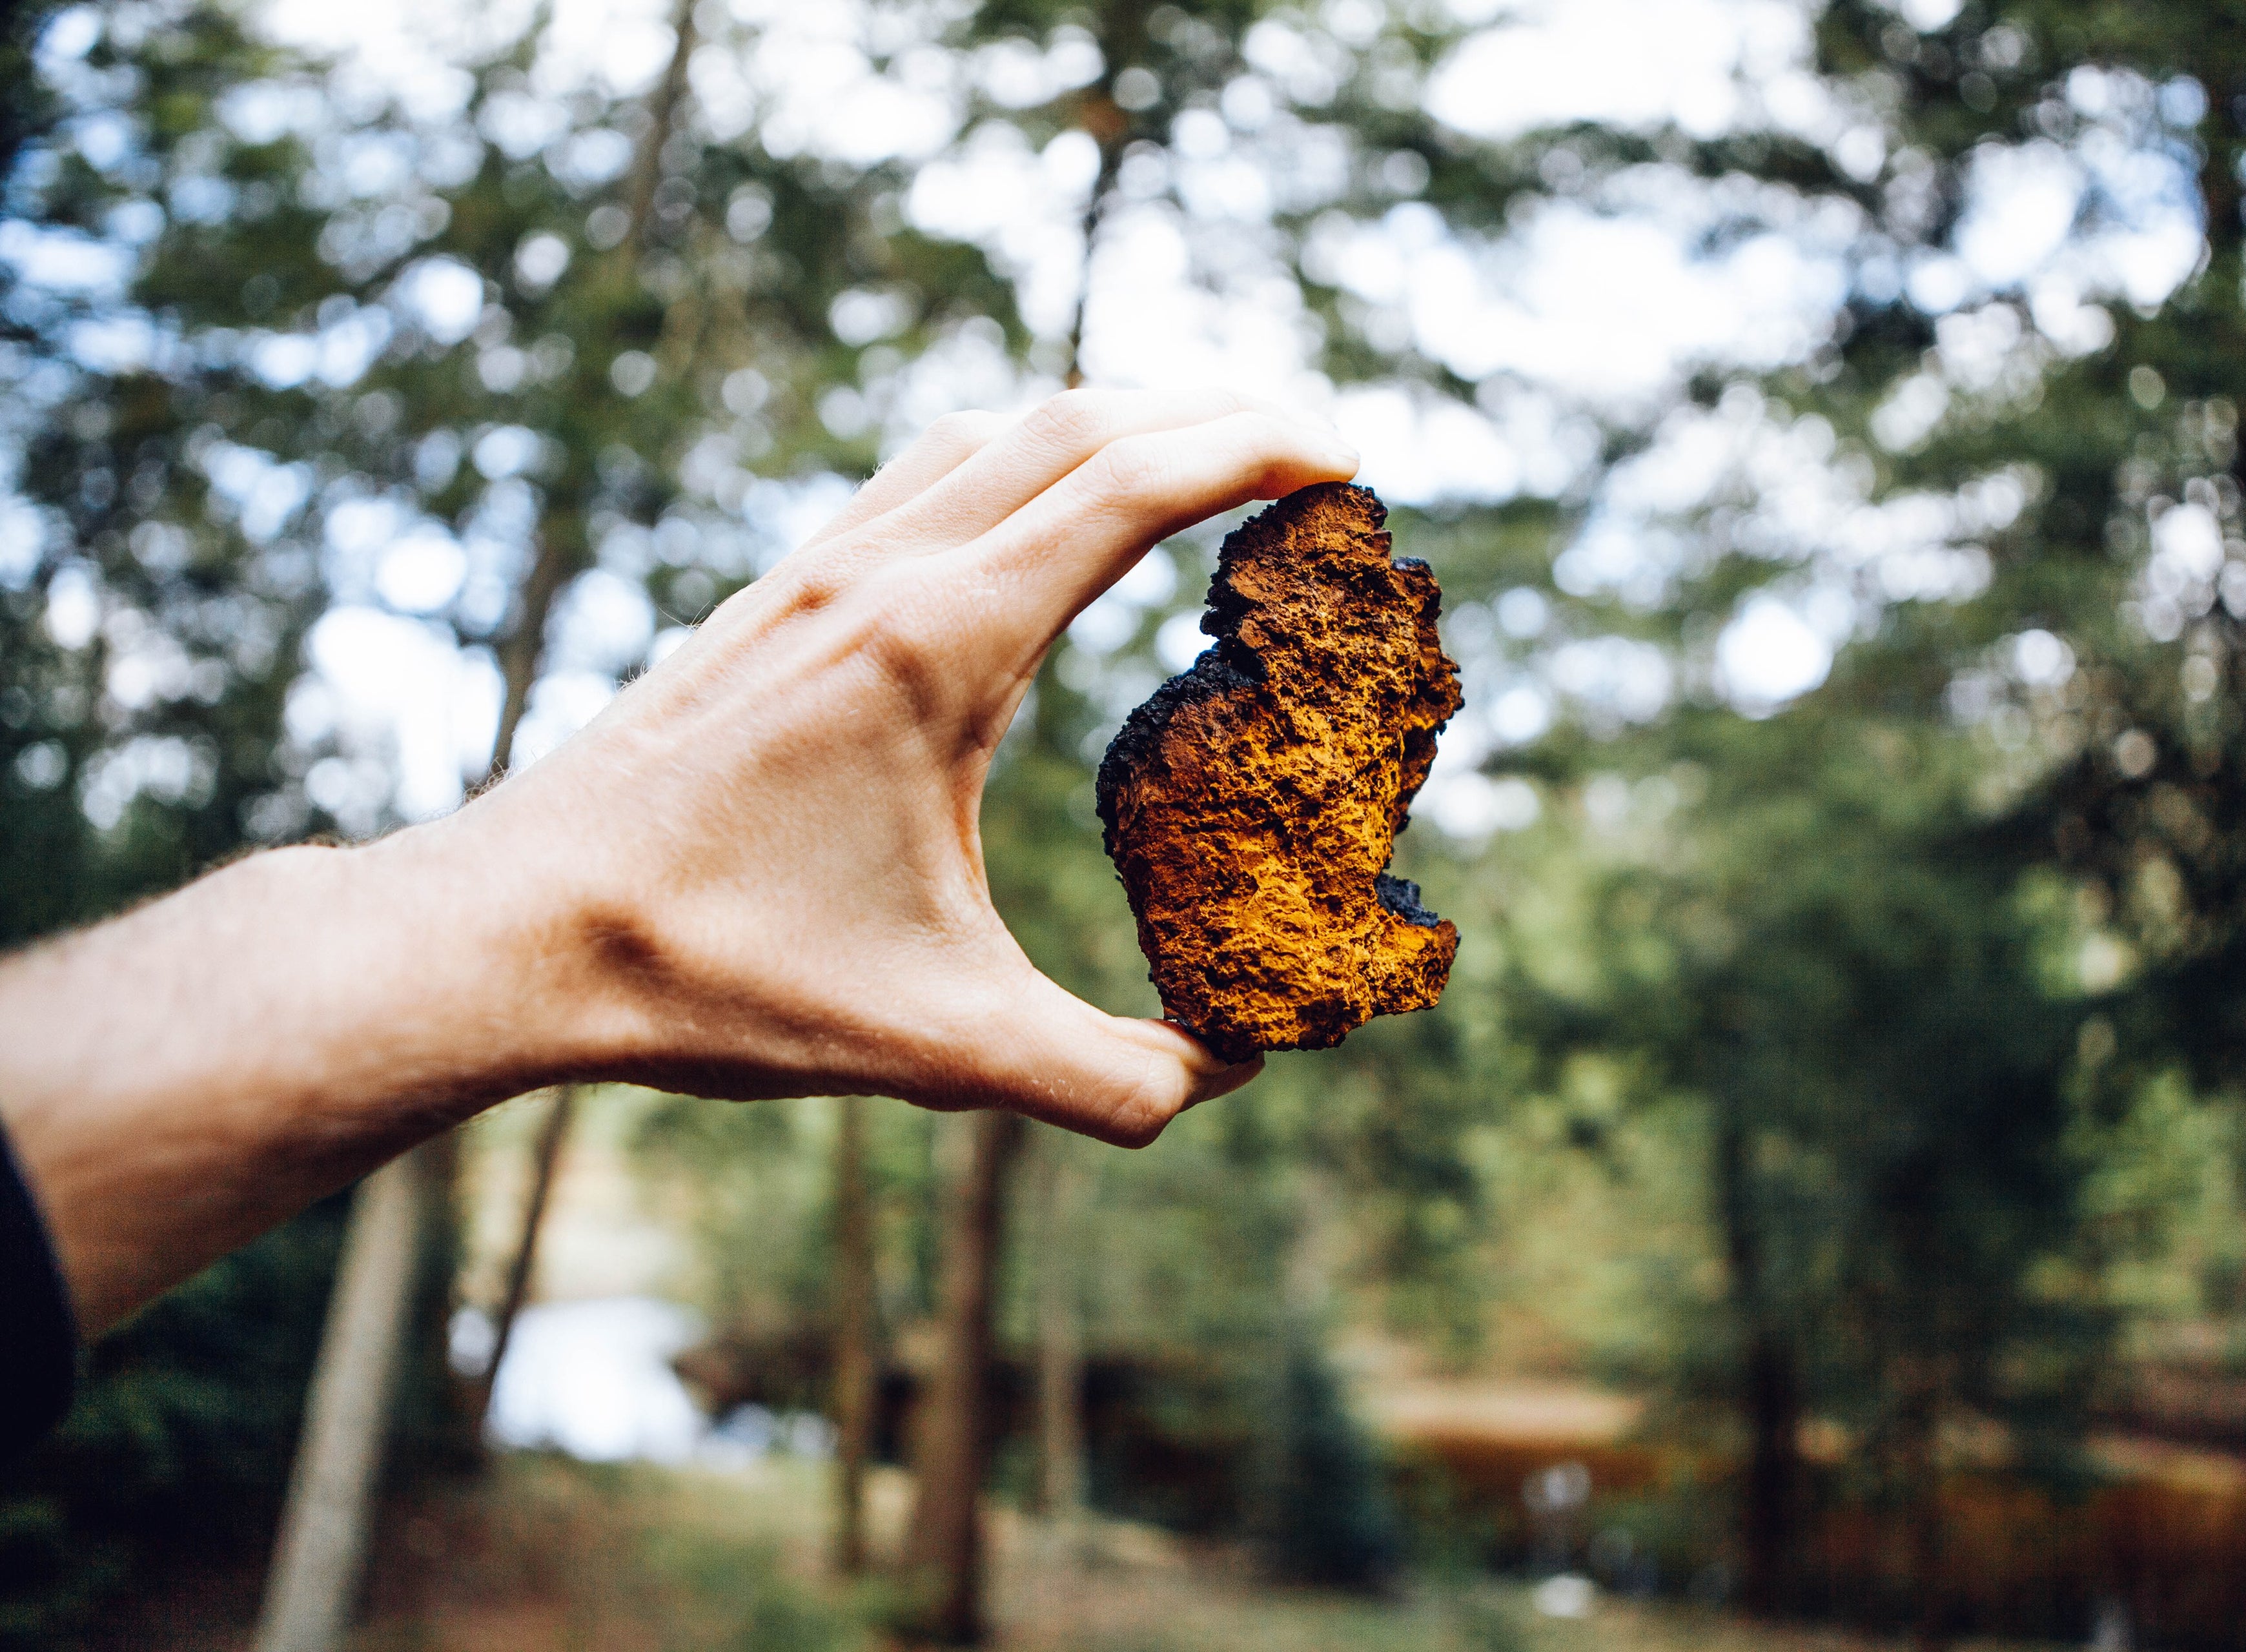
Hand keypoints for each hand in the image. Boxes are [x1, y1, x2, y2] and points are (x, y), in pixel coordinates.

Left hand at [444, 387, 1358, 1143]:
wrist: (513, 933)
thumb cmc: (714, 978)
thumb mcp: (943, 1047)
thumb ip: (1113, 1077)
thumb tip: (1234, 1070)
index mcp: (935, 643)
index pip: (1128, 482)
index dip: (1256, 450)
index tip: (1344, 462)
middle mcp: (873, 574)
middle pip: (1073, 421)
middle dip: (1209, 414)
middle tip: (1307, 447)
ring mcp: (811, 574)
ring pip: (986, 430)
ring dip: (1105, 421)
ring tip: (1191, 459)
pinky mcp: (770, 602)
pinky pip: (915, 477)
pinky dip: (1010, 458)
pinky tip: (1027, 519)